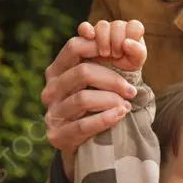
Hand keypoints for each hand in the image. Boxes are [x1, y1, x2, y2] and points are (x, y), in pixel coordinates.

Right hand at [40, 20, 146, 178]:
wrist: (84, 146)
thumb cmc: (97, 106)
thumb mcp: (100, 81)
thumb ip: (108, 58)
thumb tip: (123, 36)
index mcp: (56, 70)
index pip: (74, 47)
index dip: (98, 46)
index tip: (119, 54)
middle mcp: (50, 89)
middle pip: (82, 72)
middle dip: (112, 79)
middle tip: (132, 90)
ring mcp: (51, 113)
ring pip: (83, 98)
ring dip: (111, 100)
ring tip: (127, 105)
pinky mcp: (57, 135)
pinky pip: (83, 125)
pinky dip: (105, 119)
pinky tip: (120, 116)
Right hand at [78, 19, 147, 71]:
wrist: (111, 73)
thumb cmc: (126, 65)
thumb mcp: (136, 62)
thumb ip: (138, 52)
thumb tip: (127, 43)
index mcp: (131, 30)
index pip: (135, 26)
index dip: (132, 37)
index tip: (128, 49)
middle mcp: (116, 27)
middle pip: (118, 25)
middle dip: (118, 42)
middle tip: (117, 55)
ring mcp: (101, 30)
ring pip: (102, 25)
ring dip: (105, 40)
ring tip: (106, 54)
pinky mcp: (87, 36)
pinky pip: (84, 27)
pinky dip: (86, 29)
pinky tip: (90, 36)